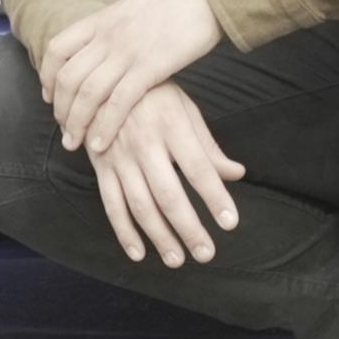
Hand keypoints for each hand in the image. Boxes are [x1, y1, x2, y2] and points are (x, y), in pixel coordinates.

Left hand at [42, 0, 222, 154]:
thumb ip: (114, 27)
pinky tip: (99, 143)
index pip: (57, 49)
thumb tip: (103, 42)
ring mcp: (127, 51)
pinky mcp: (150, 67)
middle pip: (68, 77)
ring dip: (76, 123)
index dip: (47, 76)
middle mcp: (107, 36)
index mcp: (101, 19)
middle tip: (64, 130)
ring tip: (74, 144)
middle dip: (61, 109)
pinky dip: (104, 125)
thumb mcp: (132, 8)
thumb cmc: (175, 2)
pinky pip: (119, 101)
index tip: (50, 97)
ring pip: (88, 93)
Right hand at [91, 81, 245, 265]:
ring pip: (139, 204)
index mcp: (170, 124)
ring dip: (159, 236)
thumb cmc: (153, 94)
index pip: (197, 167)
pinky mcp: (101, 166)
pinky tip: (138, 252)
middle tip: (206, 254)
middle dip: (188, 227)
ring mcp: (118, 156)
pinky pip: (111, 203)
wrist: (102, 79)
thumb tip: (237, 173)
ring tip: (177, 260)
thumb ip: (208, 146)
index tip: (230, 222)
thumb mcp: (184, 109)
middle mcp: (143, 142)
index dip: (214, 196)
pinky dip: (123, 231)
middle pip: (168, 193)